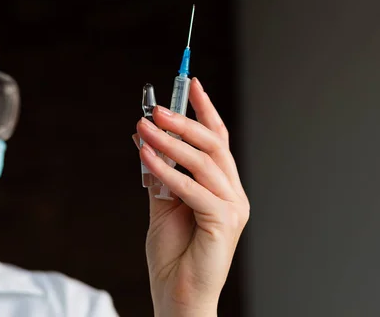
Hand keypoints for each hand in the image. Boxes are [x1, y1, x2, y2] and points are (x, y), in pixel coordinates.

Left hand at [133, 78, 249, 316]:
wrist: (178, 298)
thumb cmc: (174, 255)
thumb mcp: (162, 206)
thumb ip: (159, 174)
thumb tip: (145, 139)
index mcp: (223, 188)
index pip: (217, 141)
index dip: (205, 110)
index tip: (190, 83)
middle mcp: (233, 194)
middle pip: (213, 146)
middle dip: (185, 122)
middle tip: (155, 109)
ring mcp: (232, 208)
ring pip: (204, 162)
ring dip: (171, 141)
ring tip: (145, 126)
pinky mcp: (223, 223)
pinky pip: (193, 189)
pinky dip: (168, 170)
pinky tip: (146, 155)